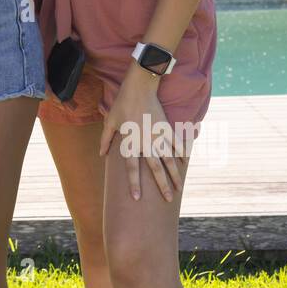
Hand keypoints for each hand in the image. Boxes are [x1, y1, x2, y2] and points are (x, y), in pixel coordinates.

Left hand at [98, 63, 185, 202]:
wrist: (140, 87)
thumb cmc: (122, 104)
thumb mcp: (109, 122)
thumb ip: (106, 140)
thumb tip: (102, 154)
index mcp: (131, 142)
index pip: (132, 167)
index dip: (134, 183)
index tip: (137, 198)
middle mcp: (146, 142)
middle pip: (156, 168)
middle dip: (162, 185)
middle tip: (169, 199)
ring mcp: (158, 136)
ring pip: (169, 160)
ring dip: (175, 175)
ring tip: (179, 188)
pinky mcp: (167, 128)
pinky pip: (176, 144)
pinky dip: (181, 154)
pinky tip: (184, 164)